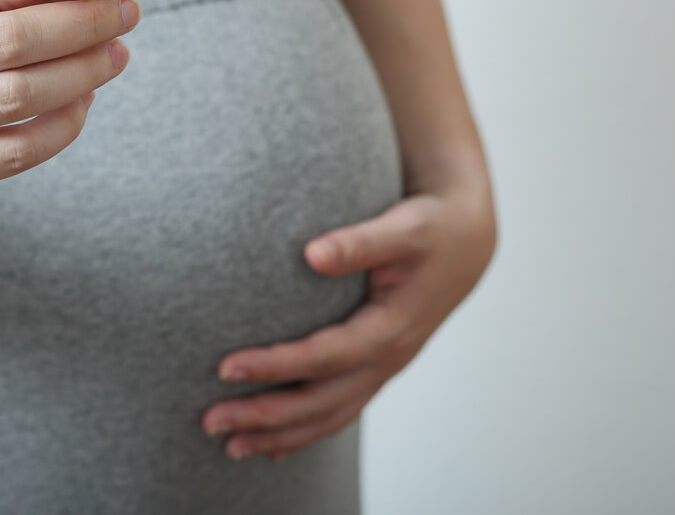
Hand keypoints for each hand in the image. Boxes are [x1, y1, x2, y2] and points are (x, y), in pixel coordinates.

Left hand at [201, 177, 495, 460]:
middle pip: (320, 403)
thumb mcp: (404, 229)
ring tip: (228, 445)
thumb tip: (312, 254)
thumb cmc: (431, 230)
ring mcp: (383, 369)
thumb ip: (360, 242)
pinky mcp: (375, 368)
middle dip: (265, 417)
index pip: (322, 358)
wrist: (465, 243)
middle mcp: (387, 359)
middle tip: (210, 421)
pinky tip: (269, 446)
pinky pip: (338, 411)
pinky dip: (304, 432)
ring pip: (328, 417)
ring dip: (279, 435)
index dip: (275, 366)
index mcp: (391, 329)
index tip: (226, 367)